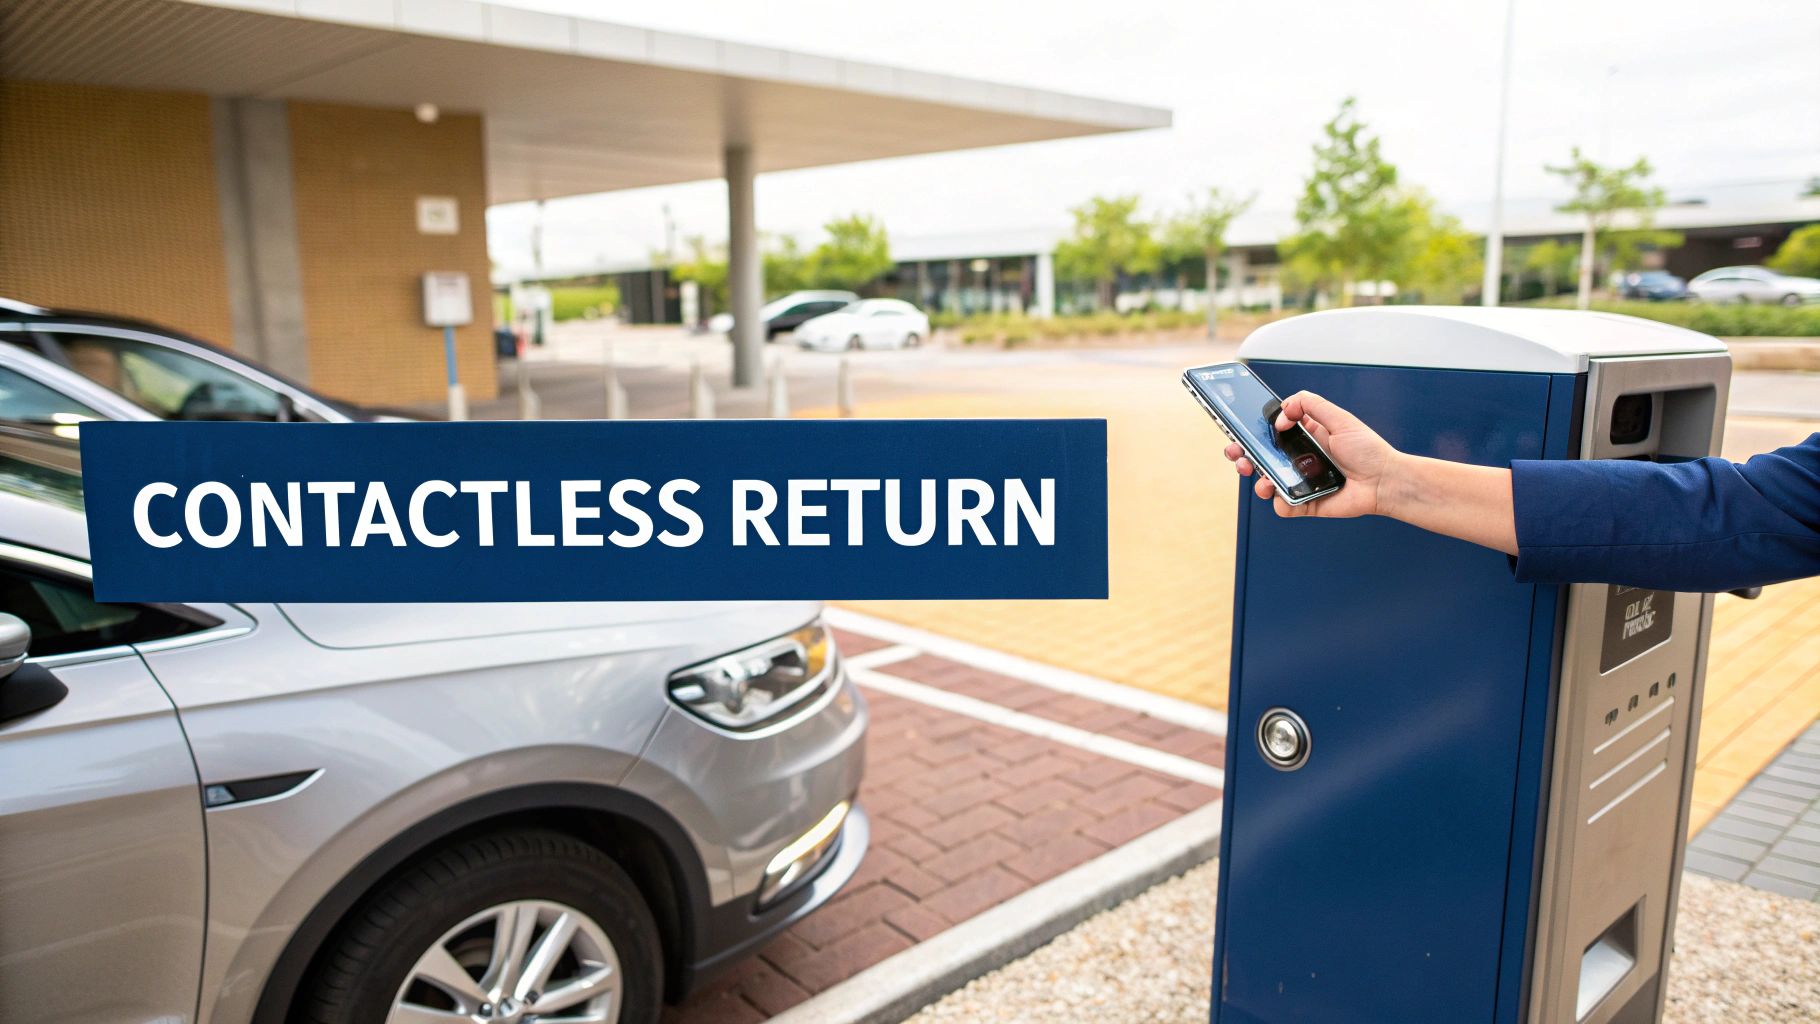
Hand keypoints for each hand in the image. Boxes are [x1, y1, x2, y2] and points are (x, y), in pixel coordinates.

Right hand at [1223, 390, 1399, 518]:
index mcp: (1306, 436)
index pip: (1272, 431)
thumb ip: (1311, 404)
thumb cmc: (1368, 450)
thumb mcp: (1340, 418)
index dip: (1254, 430)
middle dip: (1243, 454)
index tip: (1242, 429)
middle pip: (1262, 456)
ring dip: (1256, 478)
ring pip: (1267, 480)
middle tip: (1237, 454)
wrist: (1385, 482)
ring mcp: (1301, 481)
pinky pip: (1284, 505)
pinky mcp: (1306, 502)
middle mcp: (1300, 458)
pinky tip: (1281, 494)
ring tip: (1260, 477)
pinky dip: (1279, 502)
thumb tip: (1283, 410)